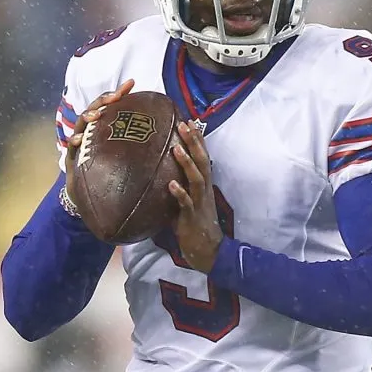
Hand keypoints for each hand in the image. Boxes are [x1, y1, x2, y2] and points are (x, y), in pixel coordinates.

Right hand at [65, 79, 134, 189]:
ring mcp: (80, 142)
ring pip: (81, 123)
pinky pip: (71, 146)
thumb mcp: (128, 155)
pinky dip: (74, 140)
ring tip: (95, 115)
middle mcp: (91, 131)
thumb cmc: (112, 172)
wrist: (92, 195)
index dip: (120, 93)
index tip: (131, 83)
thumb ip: (142, 142)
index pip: (112, 105)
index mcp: (105, 127)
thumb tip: (170, 130)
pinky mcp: (72, 156)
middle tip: (114, 97)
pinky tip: (78, 139)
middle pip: (95, 108)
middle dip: (103, 101)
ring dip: (88, 116)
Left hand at [169, 121, 223, 272]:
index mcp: (204, 185)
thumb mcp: (189, 201)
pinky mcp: (193, 217)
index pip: (203, 157)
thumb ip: (180, 187)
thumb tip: (162, 174)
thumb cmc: (195, 225)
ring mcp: (200, 203)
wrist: (209, 251)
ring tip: (175, 148)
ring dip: (187, 163)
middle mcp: (204, 190)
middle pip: (202, 161)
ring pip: (196, 179)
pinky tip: (171, 184)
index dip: (197, 139)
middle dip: (194, 143)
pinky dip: (180, 193)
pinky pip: (187, 203)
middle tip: (184, 124)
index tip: (189, 121)